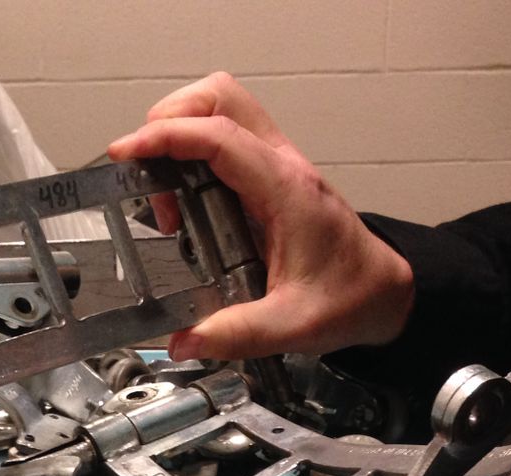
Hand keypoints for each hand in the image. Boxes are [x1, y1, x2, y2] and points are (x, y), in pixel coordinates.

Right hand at [107, 73, 413, 361]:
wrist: (383, 293)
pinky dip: (194, 156)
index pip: (218, 137)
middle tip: (146, 171)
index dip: (166, 137)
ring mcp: (276, 167)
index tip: (127, 153)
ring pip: (221, 110)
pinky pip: (225, 141)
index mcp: (284, 190)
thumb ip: (235, 335)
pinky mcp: (270, 179)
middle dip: (170, 121)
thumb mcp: (292, 326)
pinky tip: (186, 206)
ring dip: (181, 136)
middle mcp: (280, 166)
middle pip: (218, 98)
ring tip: (166, 198)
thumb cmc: (349, 298)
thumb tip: (183, 341)